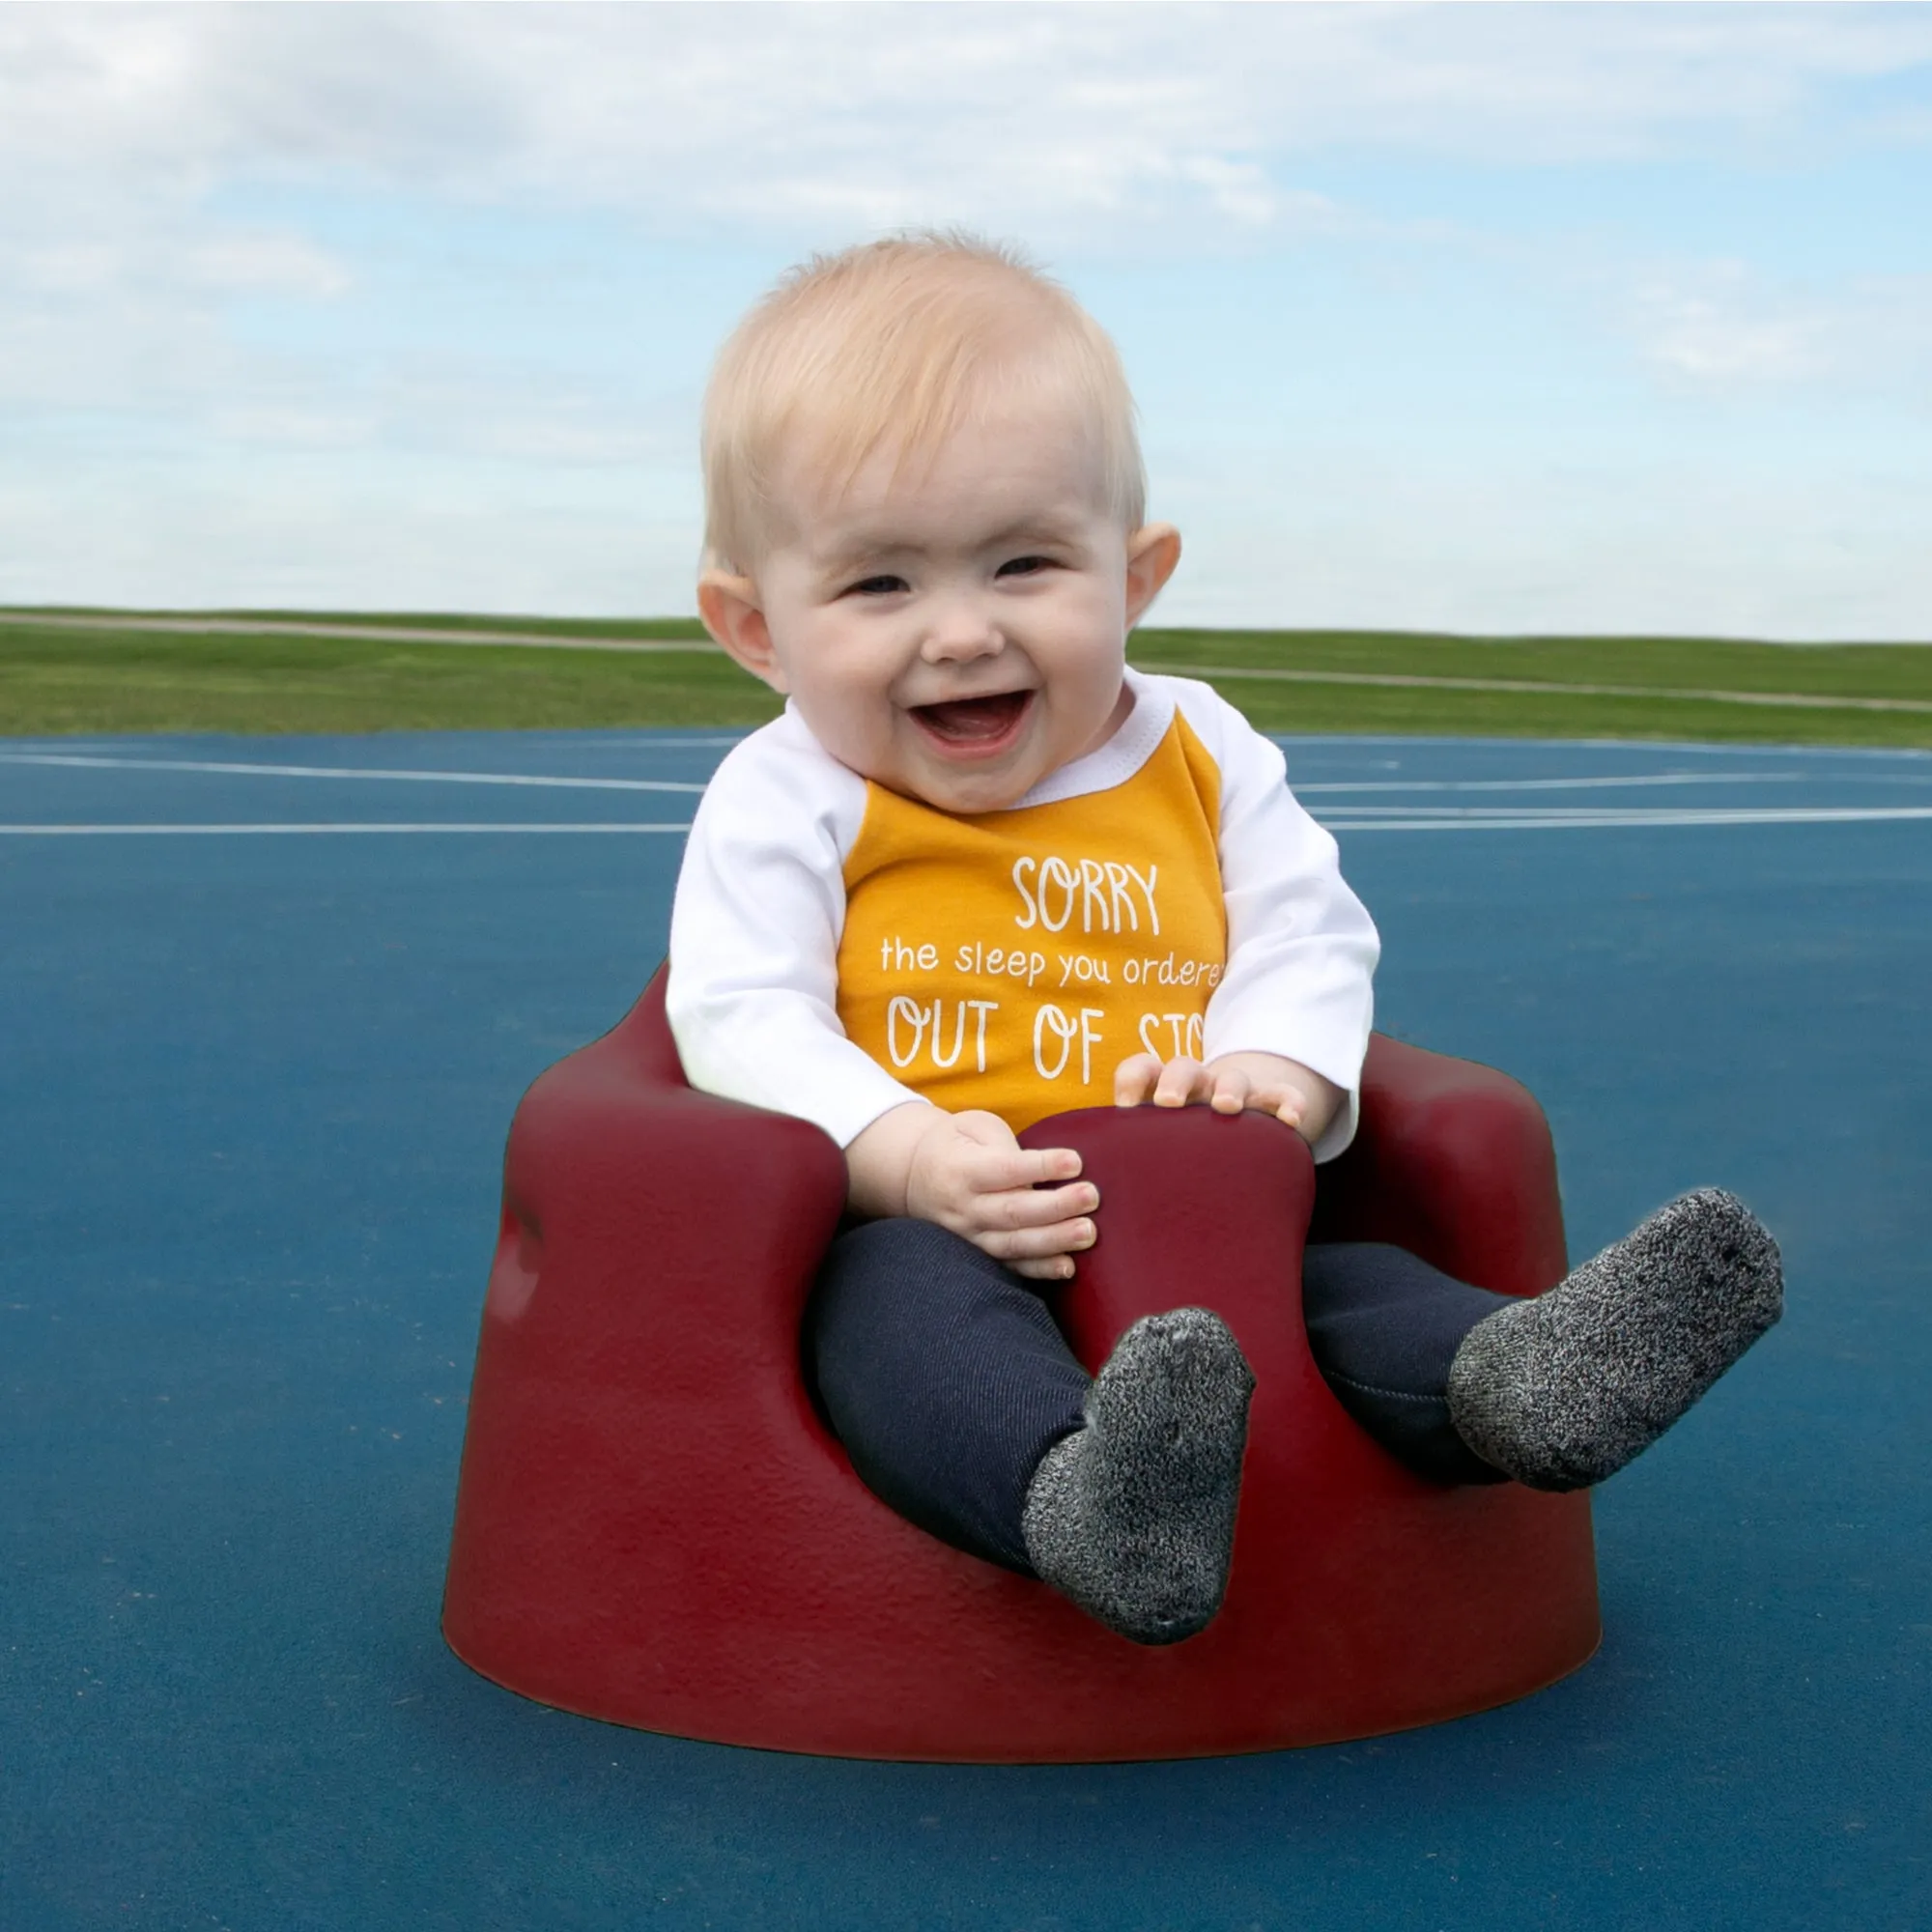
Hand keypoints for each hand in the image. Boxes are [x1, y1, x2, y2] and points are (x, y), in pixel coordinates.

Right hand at [847, 1103, 1098, 1281]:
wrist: (912, 1176)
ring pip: (1013, 1244)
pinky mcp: (978, 1255)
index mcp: (961, 1169)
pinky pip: (1010, 1267)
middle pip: (1012, 1211)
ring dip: (1053, 1241)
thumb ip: (1004, 1144)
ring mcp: (969, 1236)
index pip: (1004, 1169)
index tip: (1075, 1161)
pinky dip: (1039, 1270)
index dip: (1040, 1166)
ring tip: (1088, 1232)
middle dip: (1055, 1207)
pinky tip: (1068, 1266)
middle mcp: (963, 1207)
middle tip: (1091, 1196)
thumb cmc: (957, 1144)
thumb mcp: (974, 1127)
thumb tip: (1042, 1170)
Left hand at [1112, 1049, 1339, 1144]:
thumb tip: (1097, 1201)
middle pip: (1184, 1068)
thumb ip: (1131, 1163)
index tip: (1126, 1107)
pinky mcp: (1268, 1105)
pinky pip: (1283, 1096)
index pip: (1143, 1070)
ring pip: (1234, 1077)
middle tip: (1169, 1102)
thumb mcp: (1155, 1151)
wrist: (1226, 1143)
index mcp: (1162, 1092)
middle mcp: (1197, 1087)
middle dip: (1176, 1081)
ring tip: (1227, 1107)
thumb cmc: (1178, 1155)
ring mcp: (1234, 1093)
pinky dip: (1290, 1103)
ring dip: (1229, 1087)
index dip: (1133, 1080)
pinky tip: (1292, 1121)